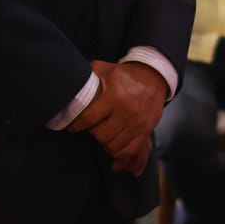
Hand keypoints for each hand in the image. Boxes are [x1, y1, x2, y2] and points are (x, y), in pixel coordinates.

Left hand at [67, 60, 166, 174]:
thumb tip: (71, 82)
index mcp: (114, 96)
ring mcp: (137, 123)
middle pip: (102, 136)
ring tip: (102, 136)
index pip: (89, 118)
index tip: (72, 127)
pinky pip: (130, 151)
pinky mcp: (145, 130)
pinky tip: (113, 149)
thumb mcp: (105, 69)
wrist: (153, 76)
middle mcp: (126, 111)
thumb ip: (89, 76)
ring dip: (105, 144)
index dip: (77, 125)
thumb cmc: (125, 74)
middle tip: (91, 129)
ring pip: (114, 146)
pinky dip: (119, 154)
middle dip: (93, 134)